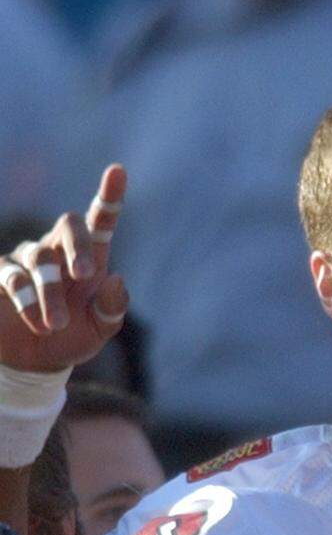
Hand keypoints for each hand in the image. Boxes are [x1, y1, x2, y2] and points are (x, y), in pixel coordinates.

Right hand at [0, 166, 128, 372]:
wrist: (32, 364)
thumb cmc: (73, 339)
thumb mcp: (100, 329)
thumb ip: (112, 307)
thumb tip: (117, 278)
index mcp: (88, 257)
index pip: (99, 220)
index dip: (109, 196)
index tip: (118, 170)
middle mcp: (57, 250)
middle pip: (68, 225)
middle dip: (78, 247)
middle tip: (84, 275)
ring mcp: (24, 260)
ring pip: (38, 260)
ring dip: (47, 293)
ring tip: (53, 326)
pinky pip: (10, 279)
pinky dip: (24, 301)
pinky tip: (32, 322)